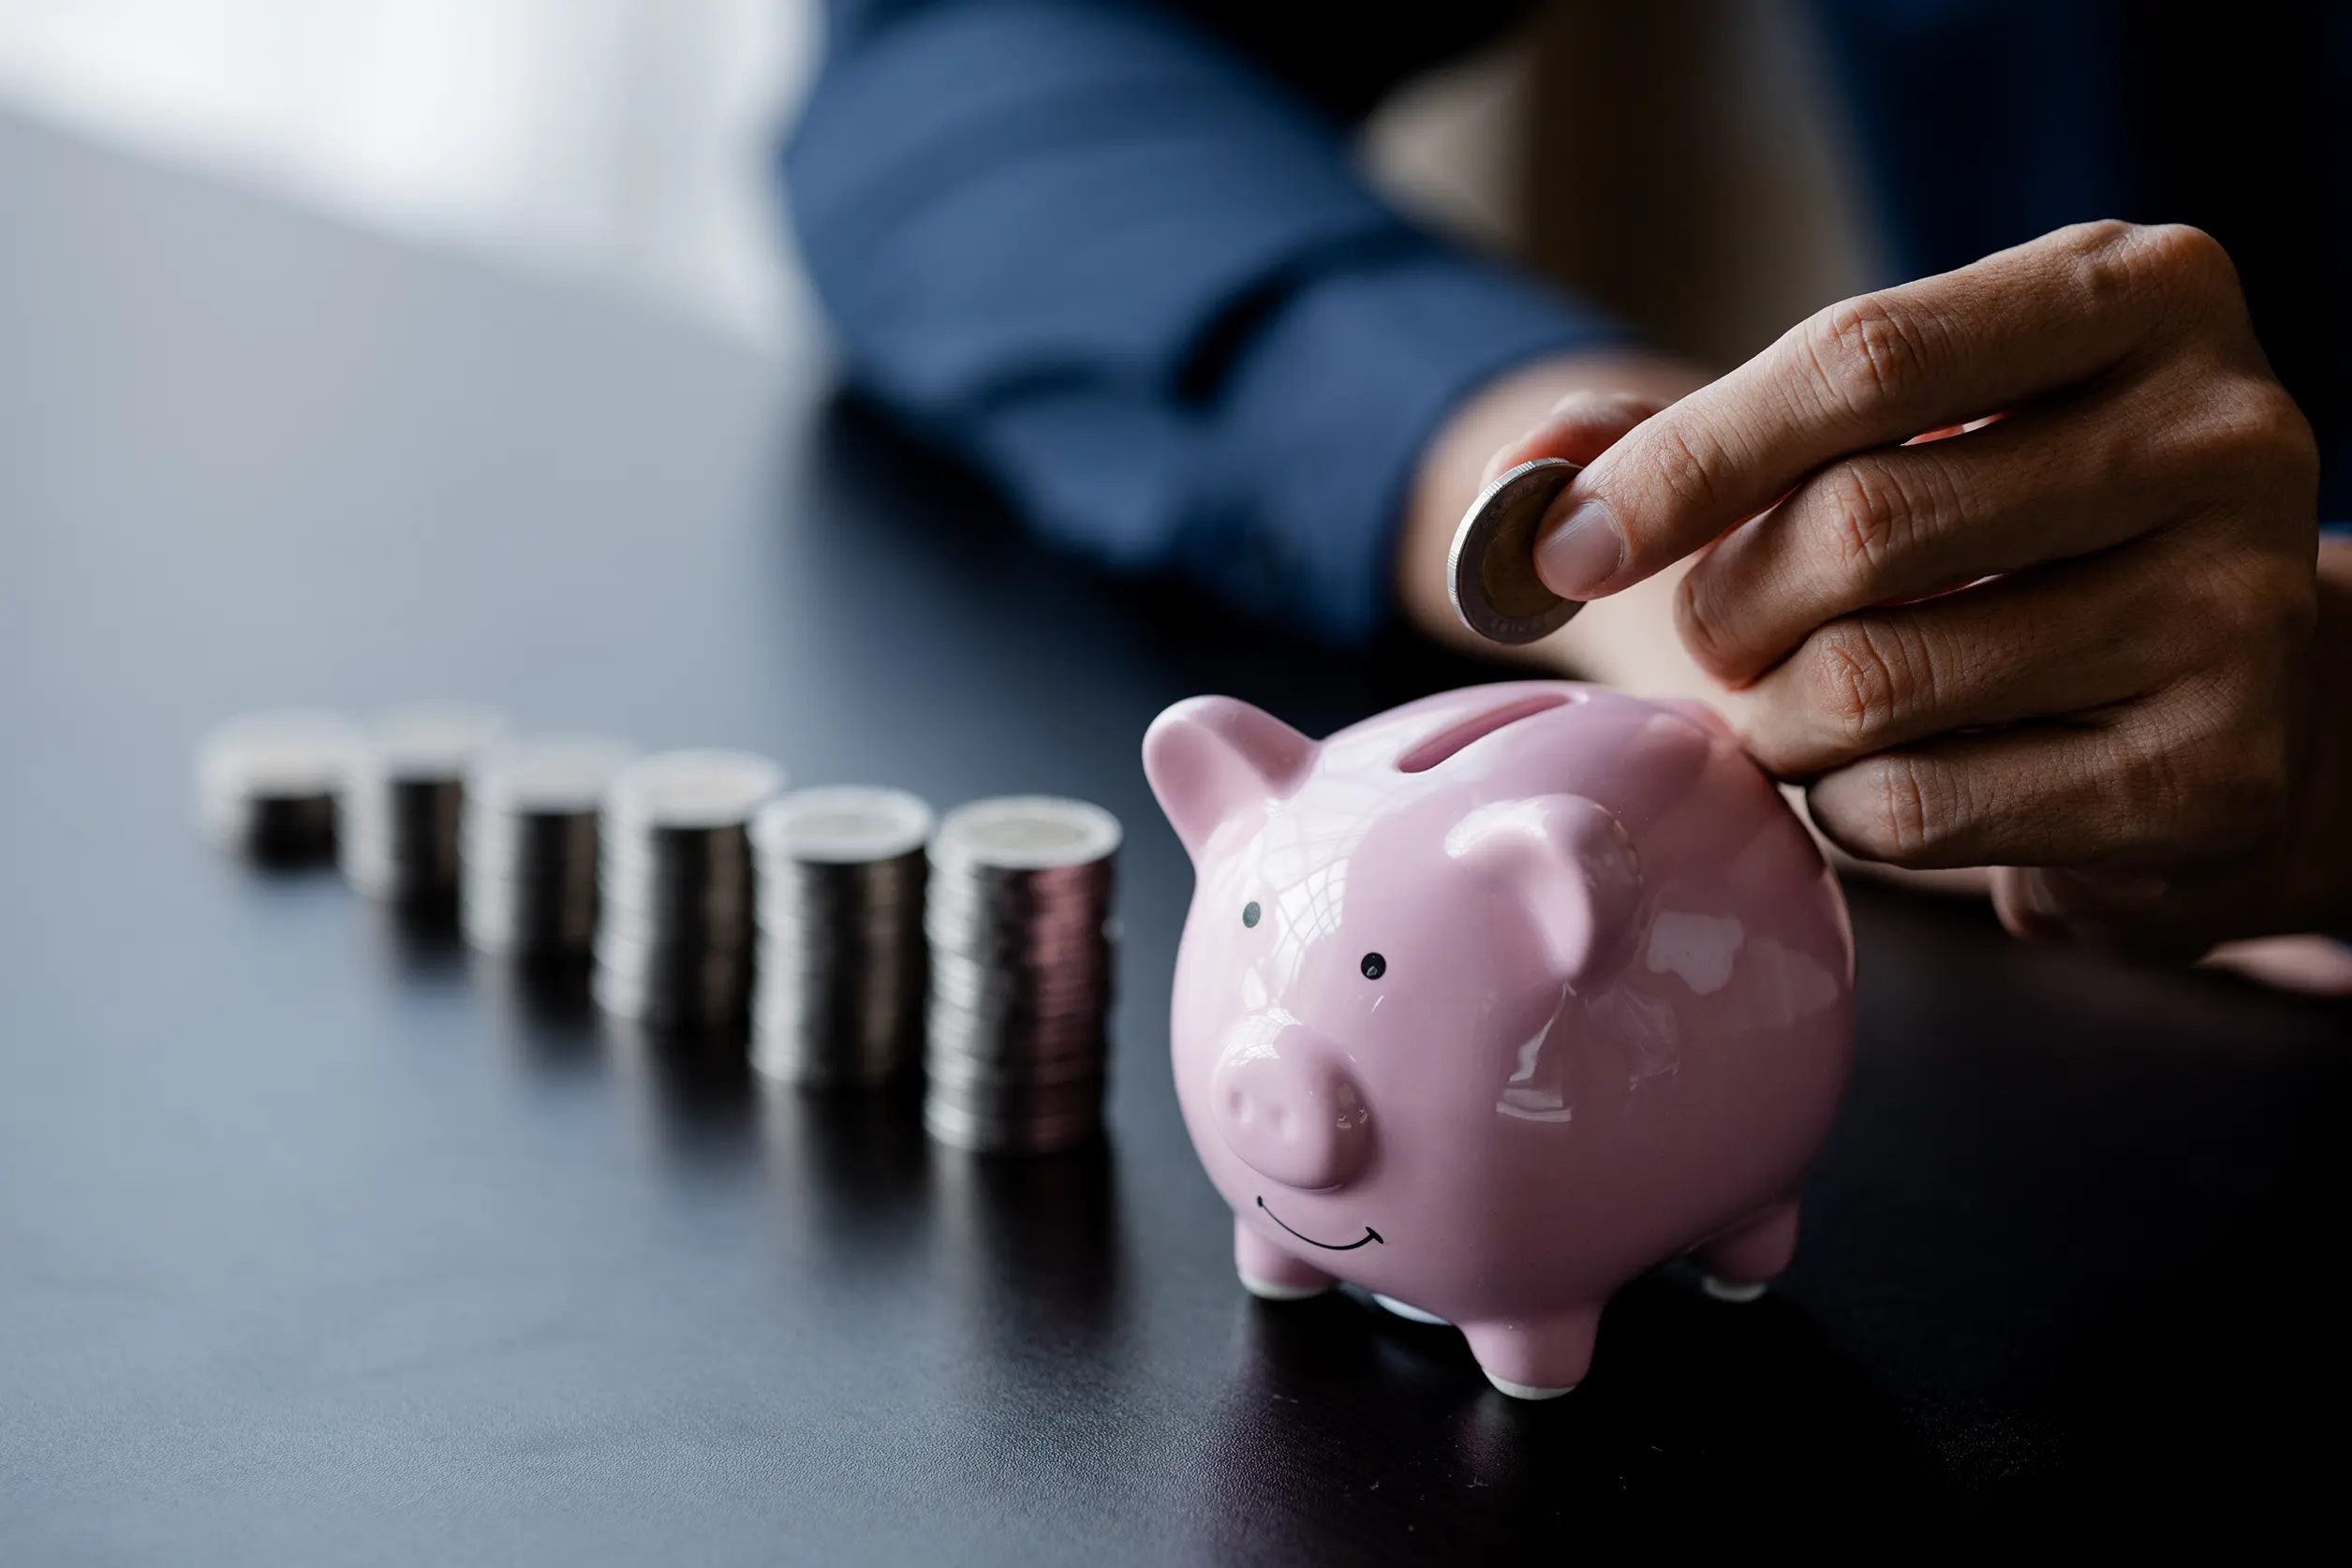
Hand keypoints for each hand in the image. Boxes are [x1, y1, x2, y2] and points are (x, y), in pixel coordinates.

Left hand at [1510, 222, 2342, 956]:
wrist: (2201, 690)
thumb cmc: (1997, 537)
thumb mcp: (1878, 435)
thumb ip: (1691, 434)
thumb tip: (1519, 478)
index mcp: (2137, 293)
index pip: (1864, 359)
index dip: (1685, 461)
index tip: (1567, 546)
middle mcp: (2224, 434)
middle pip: (1859, 526)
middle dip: (1726, 609)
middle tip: (1719, 642)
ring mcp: (2240, 608)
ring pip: (1876, 681)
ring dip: (1774, 718)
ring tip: (1799, 705)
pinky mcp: (2214, 773)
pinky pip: (1919, 807)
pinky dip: (1841, 806)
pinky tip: (1880, 773)